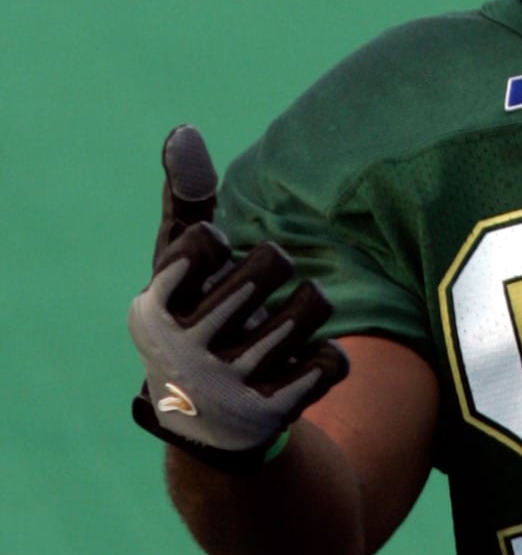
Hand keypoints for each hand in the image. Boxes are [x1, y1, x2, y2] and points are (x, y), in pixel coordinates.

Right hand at [128, 126, 348, 467]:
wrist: (205, 424)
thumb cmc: (195, 316)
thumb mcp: (179, 264)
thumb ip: (185, 199)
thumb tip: (183, 131)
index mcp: (155, 308)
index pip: (207, 239)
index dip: (220, 246)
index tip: (209, 269)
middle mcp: (187, 350)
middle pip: (273, 261)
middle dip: (275, 267)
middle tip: (256, 294)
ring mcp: (230, 385)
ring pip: (313, 304)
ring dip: (308, 307)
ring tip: (285, 325)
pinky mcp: (273, 414)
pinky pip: (333, 360)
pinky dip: (327, 358)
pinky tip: (300, 366)